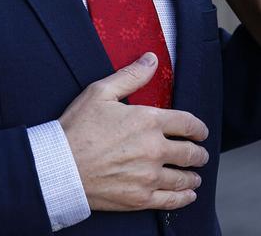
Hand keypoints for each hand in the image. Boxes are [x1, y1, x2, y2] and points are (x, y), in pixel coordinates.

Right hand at [59, 52, 209, 211]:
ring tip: (196, 175)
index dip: (199, 128)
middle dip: (199, 153)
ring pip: (183, 177)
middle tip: (201, 154)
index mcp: (149, 121)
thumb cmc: (77, 128)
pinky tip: (188, 194)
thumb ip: (131, 76)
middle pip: (190, 152)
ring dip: (194, 175)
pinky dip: (183, 197)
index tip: (201, 132)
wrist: (59, 168)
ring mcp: (148, 176)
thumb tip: (152, 59)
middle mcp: (154, 149)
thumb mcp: (101, 93)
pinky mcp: (140, 198)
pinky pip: (171, 200)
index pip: (188, 124)